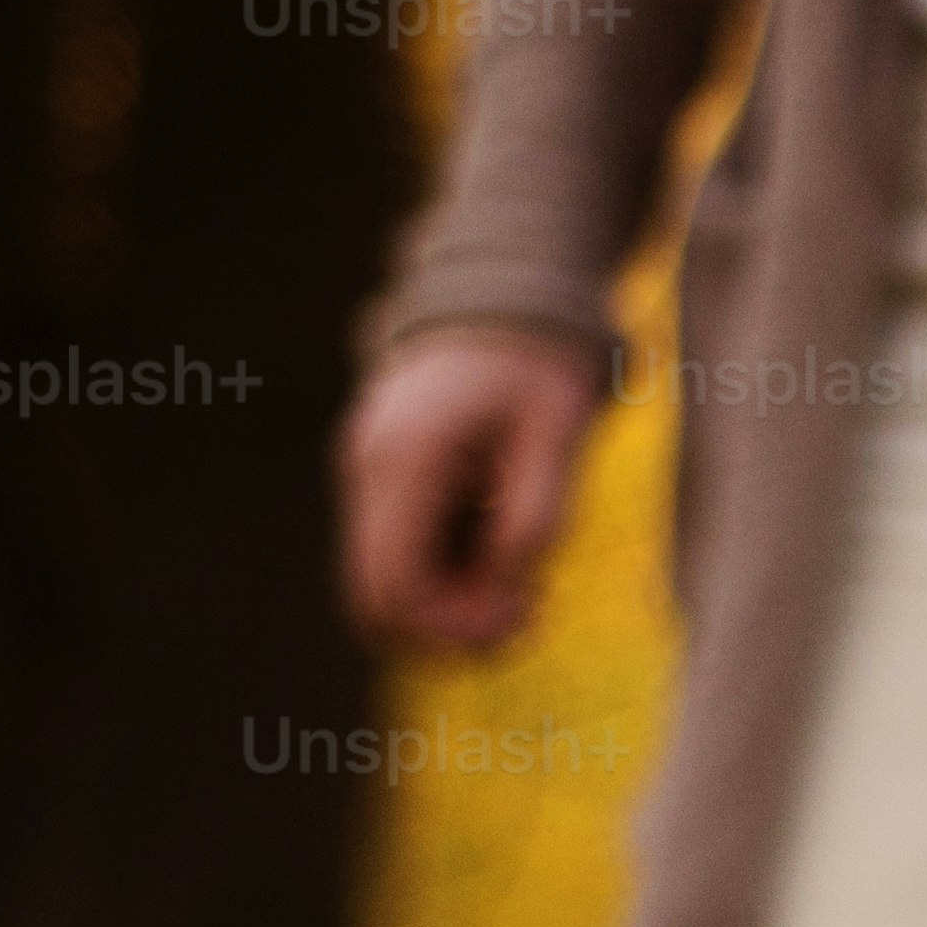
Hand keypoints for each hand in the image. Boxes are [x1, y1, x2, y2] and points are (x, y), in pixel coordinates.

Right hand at [339, 322, 605, 655]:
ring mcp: (367, 474)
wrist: (505, 296)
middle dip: (450, 627)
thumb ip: (534, 515)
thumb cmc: (539, 363)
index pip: (394, 593)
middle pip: (377, 601)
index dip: (454, 630)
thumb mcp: (558, 435)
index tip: (525, 614)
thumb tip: (504, 591)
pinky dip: (449, 567)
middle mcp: (367, 471)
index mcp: (404, 462)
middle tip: (527, 607)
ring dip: (453, 599)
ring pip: (387, 582)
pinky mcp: (384, 478)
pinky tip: (502, 541)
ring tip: (524, 569)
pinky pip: (403, 551)